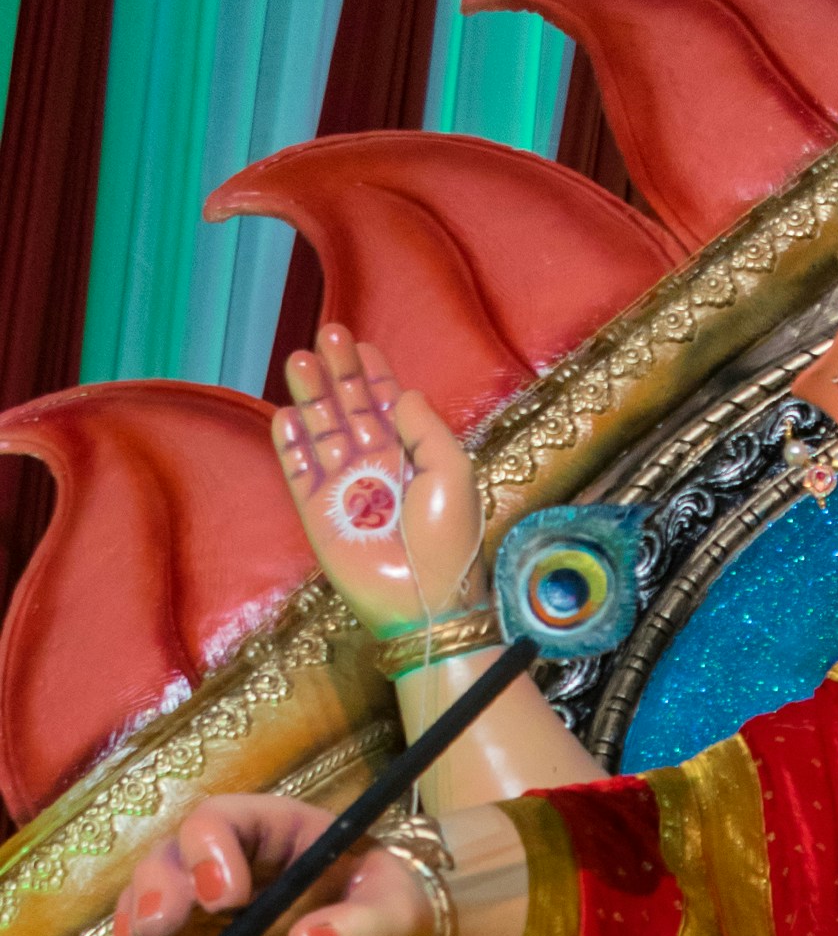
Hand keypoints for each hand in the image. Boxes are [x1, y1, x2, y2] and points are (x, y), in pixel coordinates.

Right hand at [117, 794, 435, 935]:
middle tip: (163, 926)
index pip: (224, 820)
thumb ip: (361, 928)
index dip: (211, 849)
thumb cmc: (392, 921)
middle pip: (175, 854)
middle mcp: (231, 857)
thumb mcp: (395, 919)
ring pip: (155, 893)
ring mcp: (209, 902)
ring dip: (141, 915)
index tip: (224, 899)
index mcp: (278, 829)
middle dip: (162, 886)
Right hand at [275, 324, 482, 640]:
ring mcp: (346, 490)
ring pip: (322, 433)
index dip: (373, 375)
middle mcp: (377, 468)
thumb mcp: (452, 472)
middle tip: (328, 335)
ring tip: (300, 360)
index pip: (387, 407)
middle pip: (351, 410)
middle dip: (339, 373)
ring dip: (311, 397)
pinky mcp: (319, 514)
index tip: (361, 344)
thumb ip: (426, 428)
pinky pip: (299, 472)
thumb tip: (401, 393)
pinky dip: (292, 444)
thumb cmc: (447, 540)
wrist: (424, 600)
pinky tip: (286, 414)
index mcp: (413, 458)